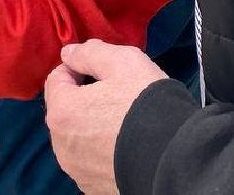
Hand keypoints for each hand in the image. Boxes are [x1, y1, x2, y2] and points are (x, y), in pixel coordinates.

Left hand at [43, 40, 167, 194]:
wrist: (176, 158)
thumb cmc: (146, 104)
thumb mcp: (122, 62)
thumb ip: (89, 53)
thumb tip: (69, 53)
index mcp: (62, 112)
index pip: (57, 78)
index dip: (78, 68)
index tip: (101, 70)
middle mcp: (62, 145)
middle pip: (66, 110)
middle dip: (84, 98)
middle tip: (115, 93)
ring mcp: (78, 169)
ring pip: (77, 136)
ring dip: (91, 125)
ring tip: (122, 119)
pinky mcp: (95, 187)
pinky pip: (91, 160)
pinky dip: (101, 149)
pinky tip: (124, 142)